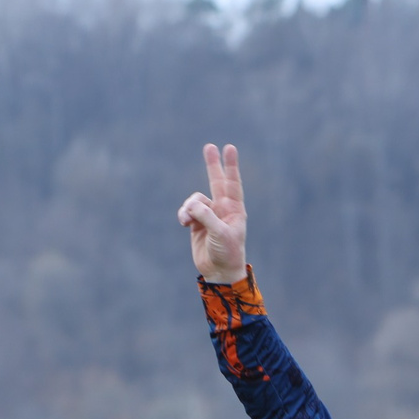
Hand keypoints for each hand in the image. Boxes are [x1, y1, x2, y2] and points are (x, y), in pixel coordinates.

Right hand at [178, 143, 248, 284]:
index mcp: (235, 210)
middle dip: (212, 165)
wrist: (218, 272)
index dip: (230, 166)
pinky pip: (187, 210)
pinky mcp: (196, 223)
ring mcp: (209, 215)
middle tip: (210, 146)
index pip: (233, 184)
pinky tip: (184, 223)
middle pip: (216, 182)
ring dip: (189, 208)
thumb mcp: (220, 233)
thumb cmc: (226, 253)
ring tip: (188, 221)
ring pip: (195, 200)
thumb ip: (206, 216)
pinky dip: (184, 215)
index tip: (229, 148)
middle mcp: (222, 209)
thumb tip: (191, 206)